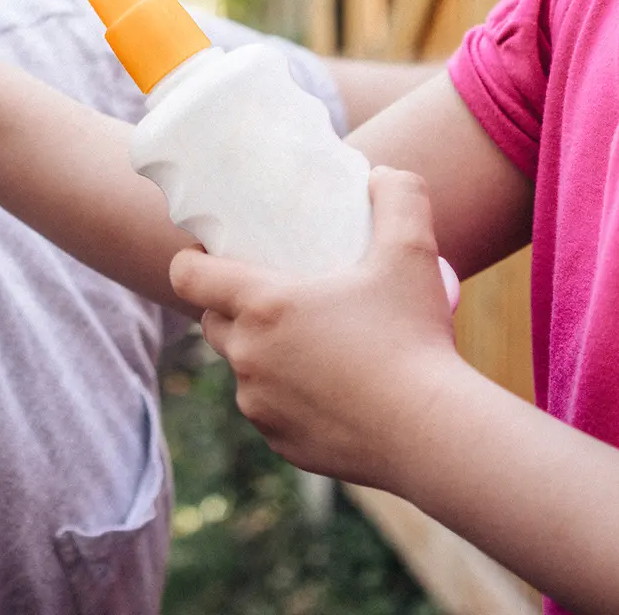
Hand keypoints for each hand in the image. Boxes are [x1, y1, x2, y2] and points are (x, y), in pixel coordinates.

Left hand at [169, 166, 462, 490]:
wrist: (433, 433)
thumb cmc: (414, 336)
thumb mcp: (411, 251)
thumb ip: (398, 196)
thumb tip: (384, 173)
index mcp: (262, 306)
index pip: (186, 275)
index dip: (192, 259)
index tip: (217, 250)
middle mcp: (249, 358)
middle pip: (212, 320)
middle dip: (230, 304)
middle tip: (274, 288)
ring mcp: (261, 406)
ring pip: (242, 368)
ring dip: (260, 351)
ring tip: (305, 338)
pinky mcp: (283, 444)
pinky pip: (269, 410)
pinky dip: (286, 395)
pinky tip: (326, 387)